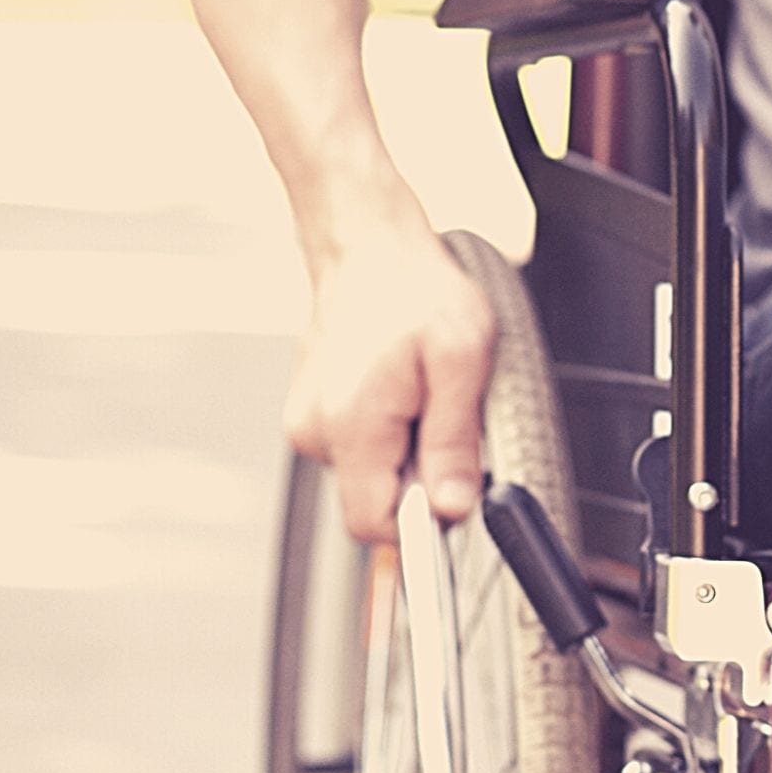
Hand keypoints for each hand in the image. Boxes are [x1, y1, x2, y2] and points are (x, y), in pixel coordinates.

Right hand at [283, 223, 495, 542]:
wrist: (368, 247)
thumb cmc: (415, 291)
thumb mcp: (462, 363)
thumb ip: (454, 443)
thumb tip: (451, 509)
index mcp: (351, 425)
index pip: (375, 525)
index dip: (422, 524)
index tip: (453, 492)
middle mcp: (316, 431)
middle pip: (376, 501)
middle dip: (420, 477)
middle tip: (445, 417)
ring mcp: (309, 422)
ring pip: (371, 474)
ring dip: (408, 449)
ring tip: (424, 392)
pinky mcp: (315, 414)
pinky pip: (361, 449)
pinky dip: (391, 431)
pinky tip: (403, 388)